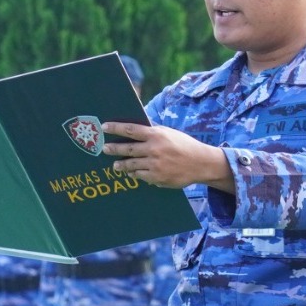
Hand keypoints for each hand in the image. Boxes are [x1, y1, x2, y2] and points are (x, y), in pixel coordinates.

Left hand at [102, 122, 233, 191]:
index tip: (104, 128)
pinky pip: (140, 176)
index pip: (131, 130)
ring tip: (115, 165)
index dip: (115, 128)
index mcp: (156, 135)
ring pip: (131, 165)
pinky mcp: (157, 177)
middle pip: (127, 148)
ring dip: (121, 165)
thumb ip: (153, 132)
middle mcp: (154, 149)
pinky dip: (134, 174)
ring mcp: (155, 164)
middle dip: (113, 148)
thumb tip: (135, 129)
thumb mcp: (169, 133)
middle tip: (105, 149)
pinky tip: (131, 173)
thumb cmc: (185, 145)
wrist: (201, 163)